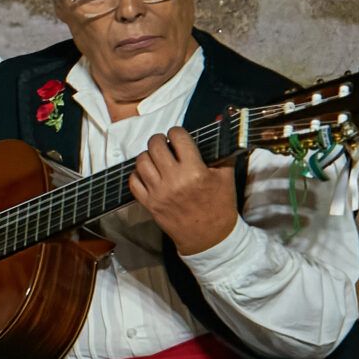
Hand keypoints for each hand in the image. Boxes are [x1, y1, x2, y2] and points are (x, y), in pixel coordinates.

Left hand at [127, 126, 238, 255]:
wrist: (209, 237)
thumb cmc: (220, 205)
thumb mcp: (226, 177)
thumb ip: (221, 150)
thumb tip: (219, 121)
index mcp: (195, 171)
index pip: (178, 138)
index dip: (177, 133)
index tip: (179, 136)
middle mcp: (174, 180)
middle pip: (155, 146)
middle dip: (160, 140)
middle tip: (165, 143)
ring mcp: (158, 192)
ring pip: (141, 161)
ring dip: (148, 154)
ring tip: (156, 157)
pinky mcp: (149, 203)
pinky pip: (133, 181)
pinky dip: (137, 173)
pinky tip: (148, 172)